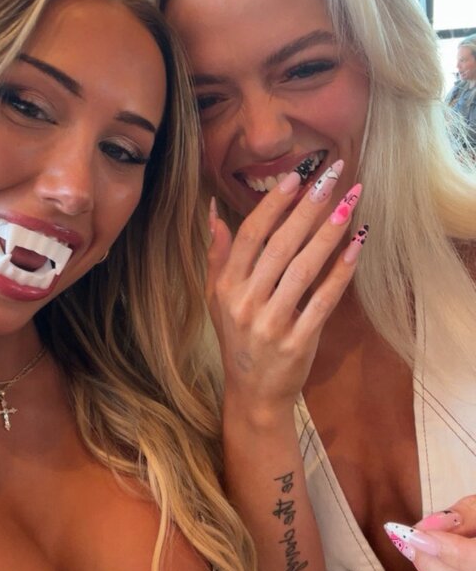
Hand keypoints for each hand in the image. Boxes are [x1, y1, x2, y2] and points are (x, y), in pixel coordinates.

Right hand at [207, 160, 366, 419]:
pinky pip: (323, 300)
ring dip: (329, 232)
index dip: (273, 205)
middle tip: (332, 175)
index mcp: (227, 287)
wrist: (253, 395)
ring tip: (350, 201)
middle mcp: (246, 303)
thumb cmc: (238, 340)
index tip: (296, 176)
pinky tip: (357, 244)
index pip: (251, 236)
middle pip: (280, 246)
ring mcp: (272, 324)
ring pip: (303, 269)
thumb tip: (213, 211)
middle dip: (308, 207)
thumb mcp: (217, 298)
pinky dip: (341, 271)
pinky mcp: (298, 342)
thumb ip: (217, 255)